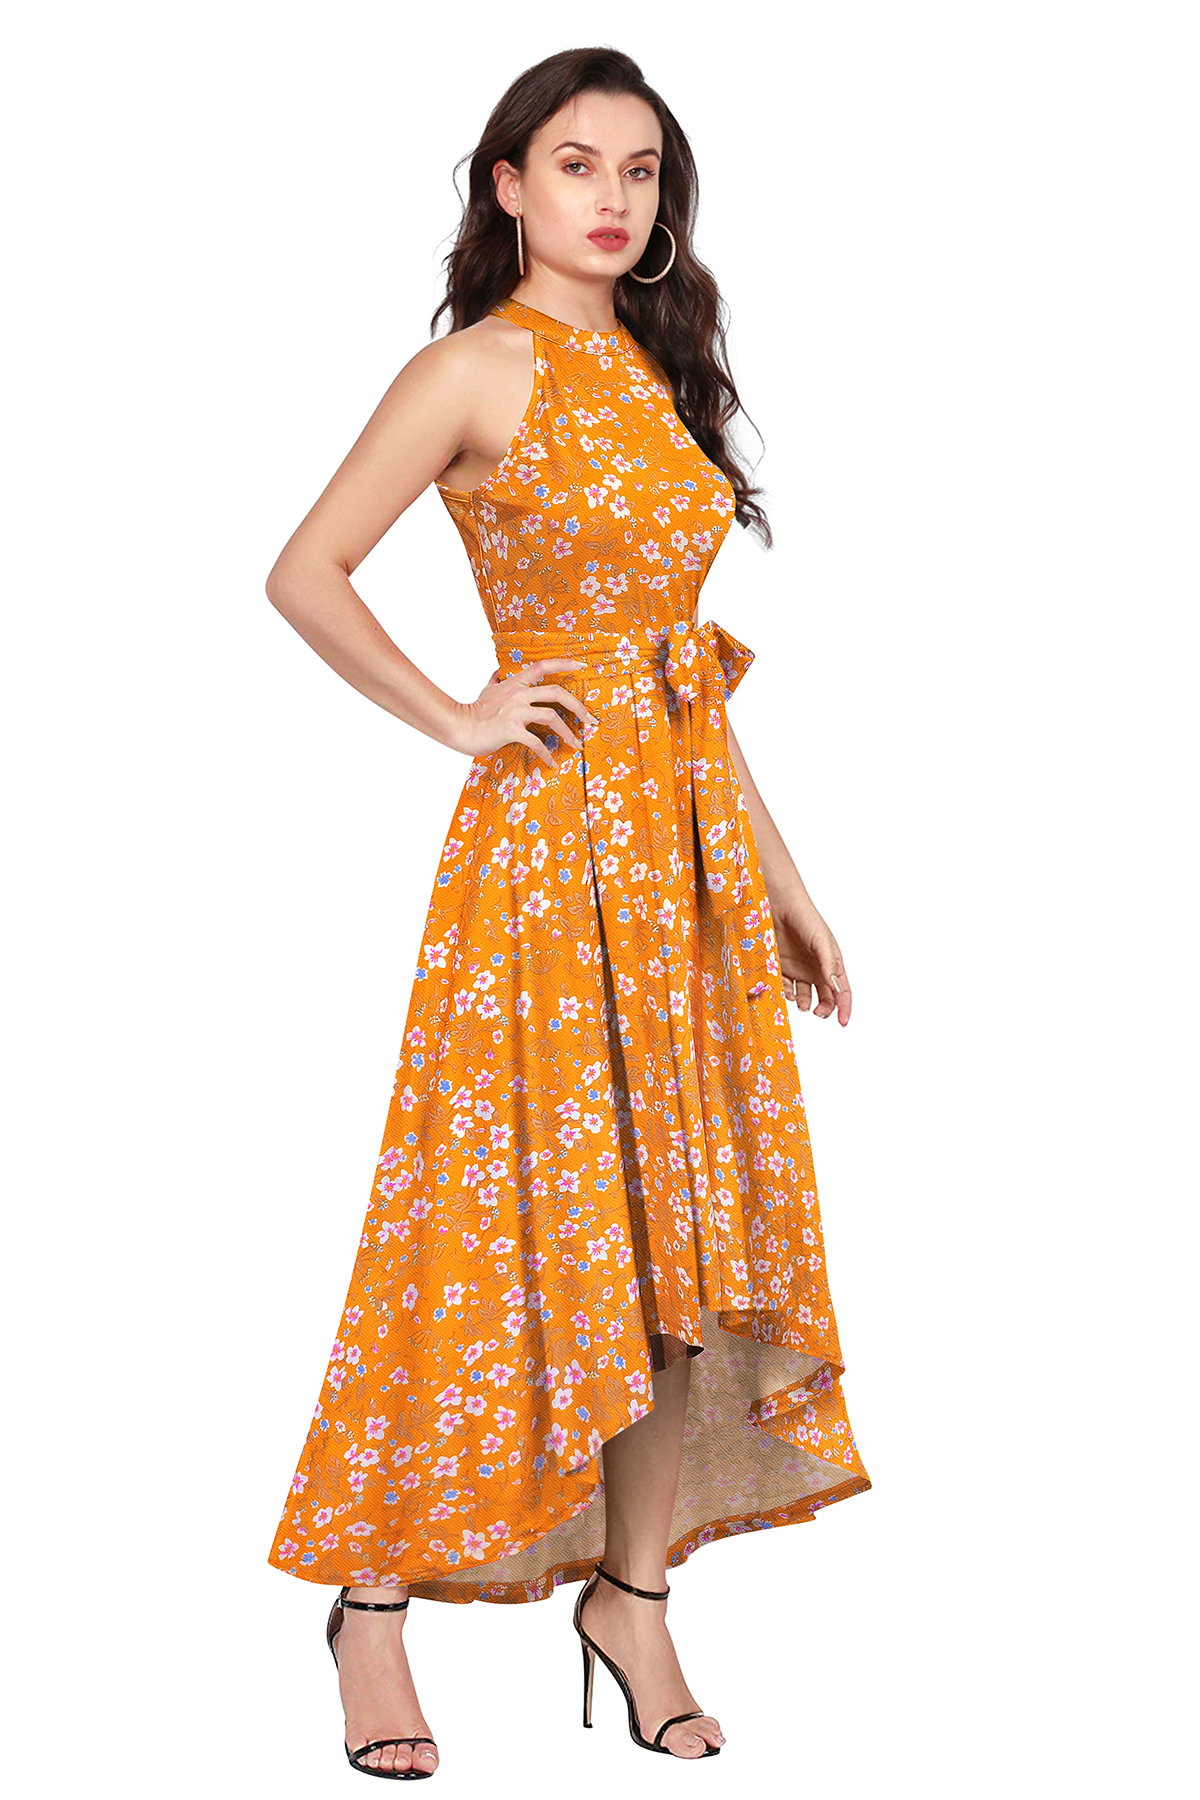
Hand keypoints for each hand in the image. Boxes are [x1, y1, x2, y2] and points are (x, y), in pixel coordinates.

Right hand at [452, 658, 596, 766]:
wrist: (458, 726)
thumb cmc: (473, 711)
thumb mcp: (487, 690)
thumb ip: (496, 680)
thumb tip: (498, 673)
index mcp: (515, 683)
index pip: (544, 666)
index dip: (565, 664)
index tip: (583, 667)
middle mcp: (518, 694)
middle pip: (557, 693)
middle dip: (579, 707)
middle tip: (590, 721)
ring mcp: (515, 711)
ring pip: (552, 717)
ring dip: (569, 733)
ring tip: (577, 745)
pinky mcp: (511, 730)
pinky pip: (536, 742)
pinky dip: (547, 754)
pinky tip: (552, 763)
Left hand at [771, 900, 851, 1024]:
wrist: (778, 906)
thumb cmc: (805, 919)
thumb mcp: (821, 942)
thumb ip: (829, 966)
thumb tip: (837, 989)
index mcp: (832, 964)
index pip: (843, 991)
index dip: (844, 1008)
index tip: (842, 1022)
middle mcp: (817, 970)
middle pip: (825, 998)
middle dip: (824, 1009)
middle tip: (817, 1013)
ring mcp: (799, 970)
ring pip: (804, 997)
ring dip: (803, 1003)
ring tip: (800, 1002)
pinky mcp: (782, 969)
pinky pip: (785, 988)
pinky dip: (786, 993)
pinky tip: (785, 992)